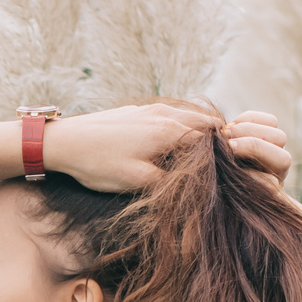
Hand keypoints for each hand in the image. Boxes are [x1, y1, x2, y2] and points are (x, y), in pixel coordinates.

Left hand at [40, 102, 291, 194]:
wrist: (64, 141)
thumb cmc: (99, 164)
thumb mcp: (138, 182)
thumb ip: (171, 184)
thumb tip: (197, 191)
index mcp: (171, 130)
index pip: (215, 134)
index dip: (228, 151)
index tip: (237, 167)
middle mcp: (166, 114)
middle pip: (206, 124)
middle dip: (218, 143)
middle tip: (227, 164)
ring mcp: (152, 110)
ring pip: (188, 120)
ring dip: (198, 136)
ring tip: (203, 159)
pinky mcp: (138, 112)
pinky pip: (171, 118)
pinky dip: (181, 131)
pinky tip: (175, 148)